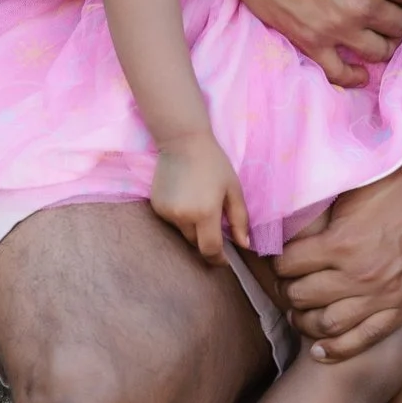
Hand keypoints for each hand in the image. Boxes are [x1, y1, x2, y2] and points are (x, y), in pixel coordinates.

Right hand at [148, 131, 249, 263]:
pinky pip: (171, 222)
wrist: (183, 142)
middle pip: (195, 243)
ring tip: (199, 203)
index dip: (218, 259)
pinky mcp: (156, 207)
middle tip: (215, 222)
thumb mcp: (233, 189)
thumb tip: (245, 245)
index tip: (224, 260)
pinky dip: (180, 217)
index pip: (210, 249)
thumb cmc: (214, 164)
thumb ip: (240, 220)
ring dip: (193, 227)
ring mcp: (166, 212)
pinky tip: (185, 198)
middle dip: (206, 239)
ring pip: (183, 233)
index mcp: (205, 213)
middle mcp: (183, 217)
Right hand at [181, 0, 401, 87]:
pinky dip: (355, 76)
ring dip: (385, 43)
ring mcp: (337, 29)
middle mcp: (365, 6)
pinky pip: (340, 73)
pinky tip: (360, 71)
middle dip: (401, 16)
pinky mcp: (311, 42)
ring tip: (379, 34)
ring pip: (379, 51)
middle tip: (392, 9)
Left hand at [273, 145, 401, 360]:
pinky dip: (336, 349)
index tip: (279, 260)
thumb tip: (295, 224)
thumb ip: (324, 215)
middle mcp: (358, 275)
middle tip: (287, 285)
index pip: (287, 264)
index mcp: (341, 243)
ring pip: (326, 324)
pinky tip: (320, 351)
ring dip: (305, 321)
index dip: (278, 262)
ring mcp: (381, 297)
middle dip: (287, 290)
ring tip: (300, 313)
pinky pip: (362, 340)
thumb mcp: (355, 191)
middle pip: (301, 295)